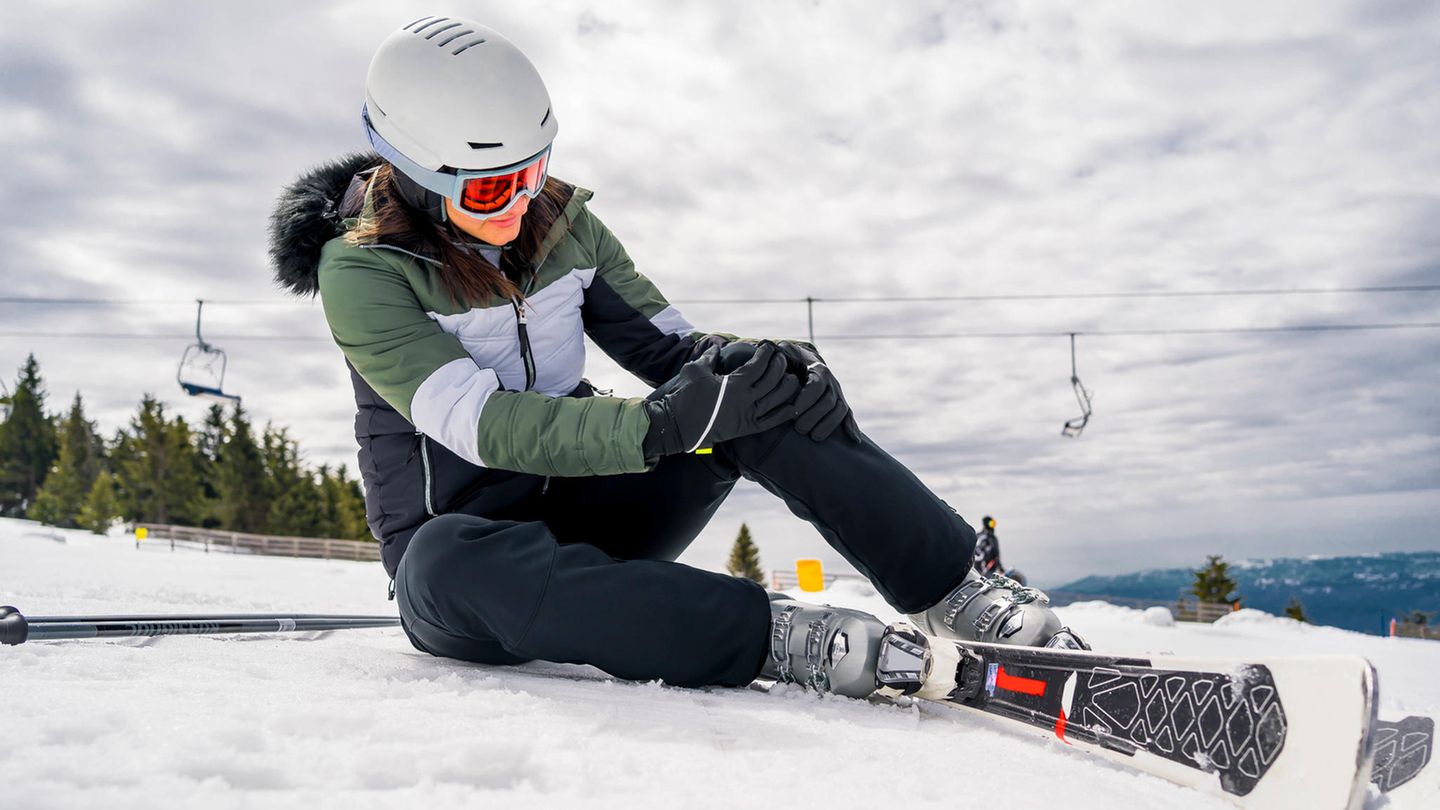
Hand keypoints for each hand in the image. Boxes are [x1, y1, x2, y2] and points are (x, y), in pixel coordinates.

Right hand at [642, 342, 799, 459]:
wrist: (676, 426)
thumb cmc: (684, 395)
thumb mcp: (695, 370)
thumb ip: (710, 356)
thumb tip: (718, 346)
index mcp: (733, 384)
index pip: (758, 365)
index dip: (766, 353)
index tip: (768, 346)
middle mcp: (744, 400)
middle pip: (772, 380)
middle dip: (779, 366)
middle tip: (780, 359)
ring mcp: (747, 416)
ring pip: (777, 400)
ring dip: (787, 387)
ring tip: (790, 378)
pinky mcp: (746, 429)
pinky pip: (771, 422)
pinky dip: (784, 414)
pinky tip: (793, 406)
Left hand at [775, 341, 859, 441]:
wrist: (804, 361)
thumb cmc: (789, 360)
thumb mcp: (784, 354)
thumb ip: (779, 354)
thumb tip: (767, 351)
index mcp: (818, 369)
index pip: (816, 385)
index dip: (806, 399)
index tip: (794, 410)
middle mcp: (831, 382)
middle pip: (828, 401)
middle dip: (814, 416)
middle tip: (799, 428)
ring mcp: (837, 393)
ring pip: (839, 410)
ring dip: (828, 425)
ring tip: (814, 437)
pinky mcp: (840, 404)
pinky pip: (847, 415)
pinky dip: (852, 426)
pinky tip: (854, 440)